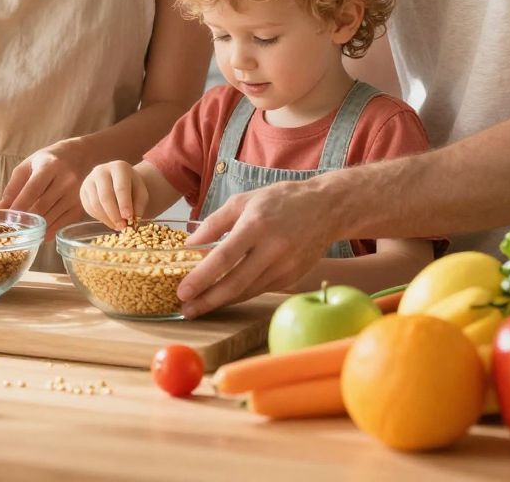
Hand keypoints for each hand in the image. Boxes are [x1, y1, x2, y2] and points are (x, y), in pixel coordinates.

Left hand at [0, 141, 91, 237]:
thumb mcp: (29, 165)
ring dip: (34, 228)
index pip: (33, 189)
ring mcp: (76, 195)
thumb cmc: (49, 160)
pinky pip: (61, 225)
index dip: (18, 206)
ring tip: (23, 230)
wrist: (81, 156)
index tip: (6, 219)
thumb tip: (1, 209)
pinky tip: (39, 232)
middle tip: (12, 228)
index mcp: (50, 166)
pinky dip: (47, 232)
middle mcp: (66, 180)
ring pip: (50, 219)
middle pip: (41, 207)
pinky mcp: (80, 207)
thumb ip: (14, 186)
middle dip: (24, 220)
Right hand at [79, 161, 147, 229]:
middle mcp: (101, 170)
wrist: (119, 181)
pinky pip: (89, 208)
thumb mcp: (141, 193)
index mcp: (119, 167)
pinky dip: (100, 218)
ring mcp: (89, 180)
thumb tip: (132, 219)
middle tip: (122, 227)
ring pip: (95, 203)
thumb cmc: (133, 187)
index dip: (124, 204)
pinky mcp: (83, 191)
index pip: (120, 187)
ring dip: (107, 218)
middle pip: (105, 196)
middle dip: (114, 214)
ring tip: (117, 226)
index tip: (129, 218)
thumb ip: (139, 205)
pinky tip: (109, 221)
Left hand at [176, 179, 336, 318]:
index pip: (223, 258)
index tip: (182, 291)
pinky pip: (260, 290)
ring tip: (199, 307)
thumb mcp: (243, 201)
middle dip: (207, 300)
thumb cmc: (280, 200)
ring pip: (248, 291)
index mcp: (256, 225)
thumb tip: (190, 244)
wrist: (326, 208)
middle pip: (235, 283)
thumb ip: (214, 223)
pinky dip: (240, 296)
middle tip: (187, 308)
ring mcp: (285, 266)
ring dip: (221, 302)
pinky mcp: (293, 276)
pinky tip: (223, 298)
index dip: (201, 278)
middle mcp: (272, 249)